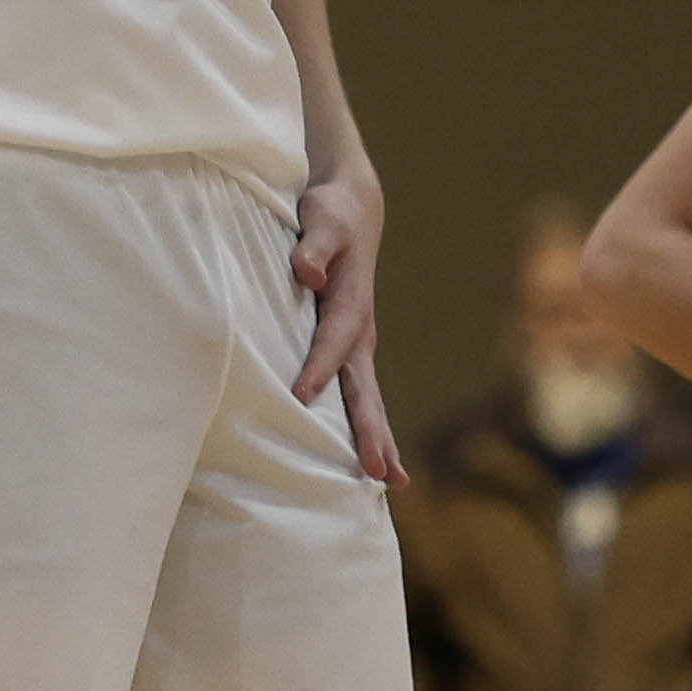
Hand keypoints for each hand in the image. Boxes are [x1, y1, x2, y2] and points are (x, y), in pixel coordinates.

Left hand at [291, 172, 398, 481]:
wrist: (353, 209)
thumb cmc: (331, 212)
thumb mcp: (322, 218)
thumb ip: (313, 245)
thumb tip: (306, 275)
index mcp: (352, 304)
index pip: (334, 343)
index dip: (318, 367)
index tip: (300, 396)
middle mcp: (360, 333)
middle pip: (366, 389)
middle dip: (372, 431)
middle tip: (382, 474)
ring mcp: (358, 345)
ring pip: (368, 400)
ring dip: (377, 439)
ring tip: (391, 482)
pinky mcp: (349, 351)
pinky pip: (357, 396)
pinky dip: (364, 428)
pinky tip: (366, 459)